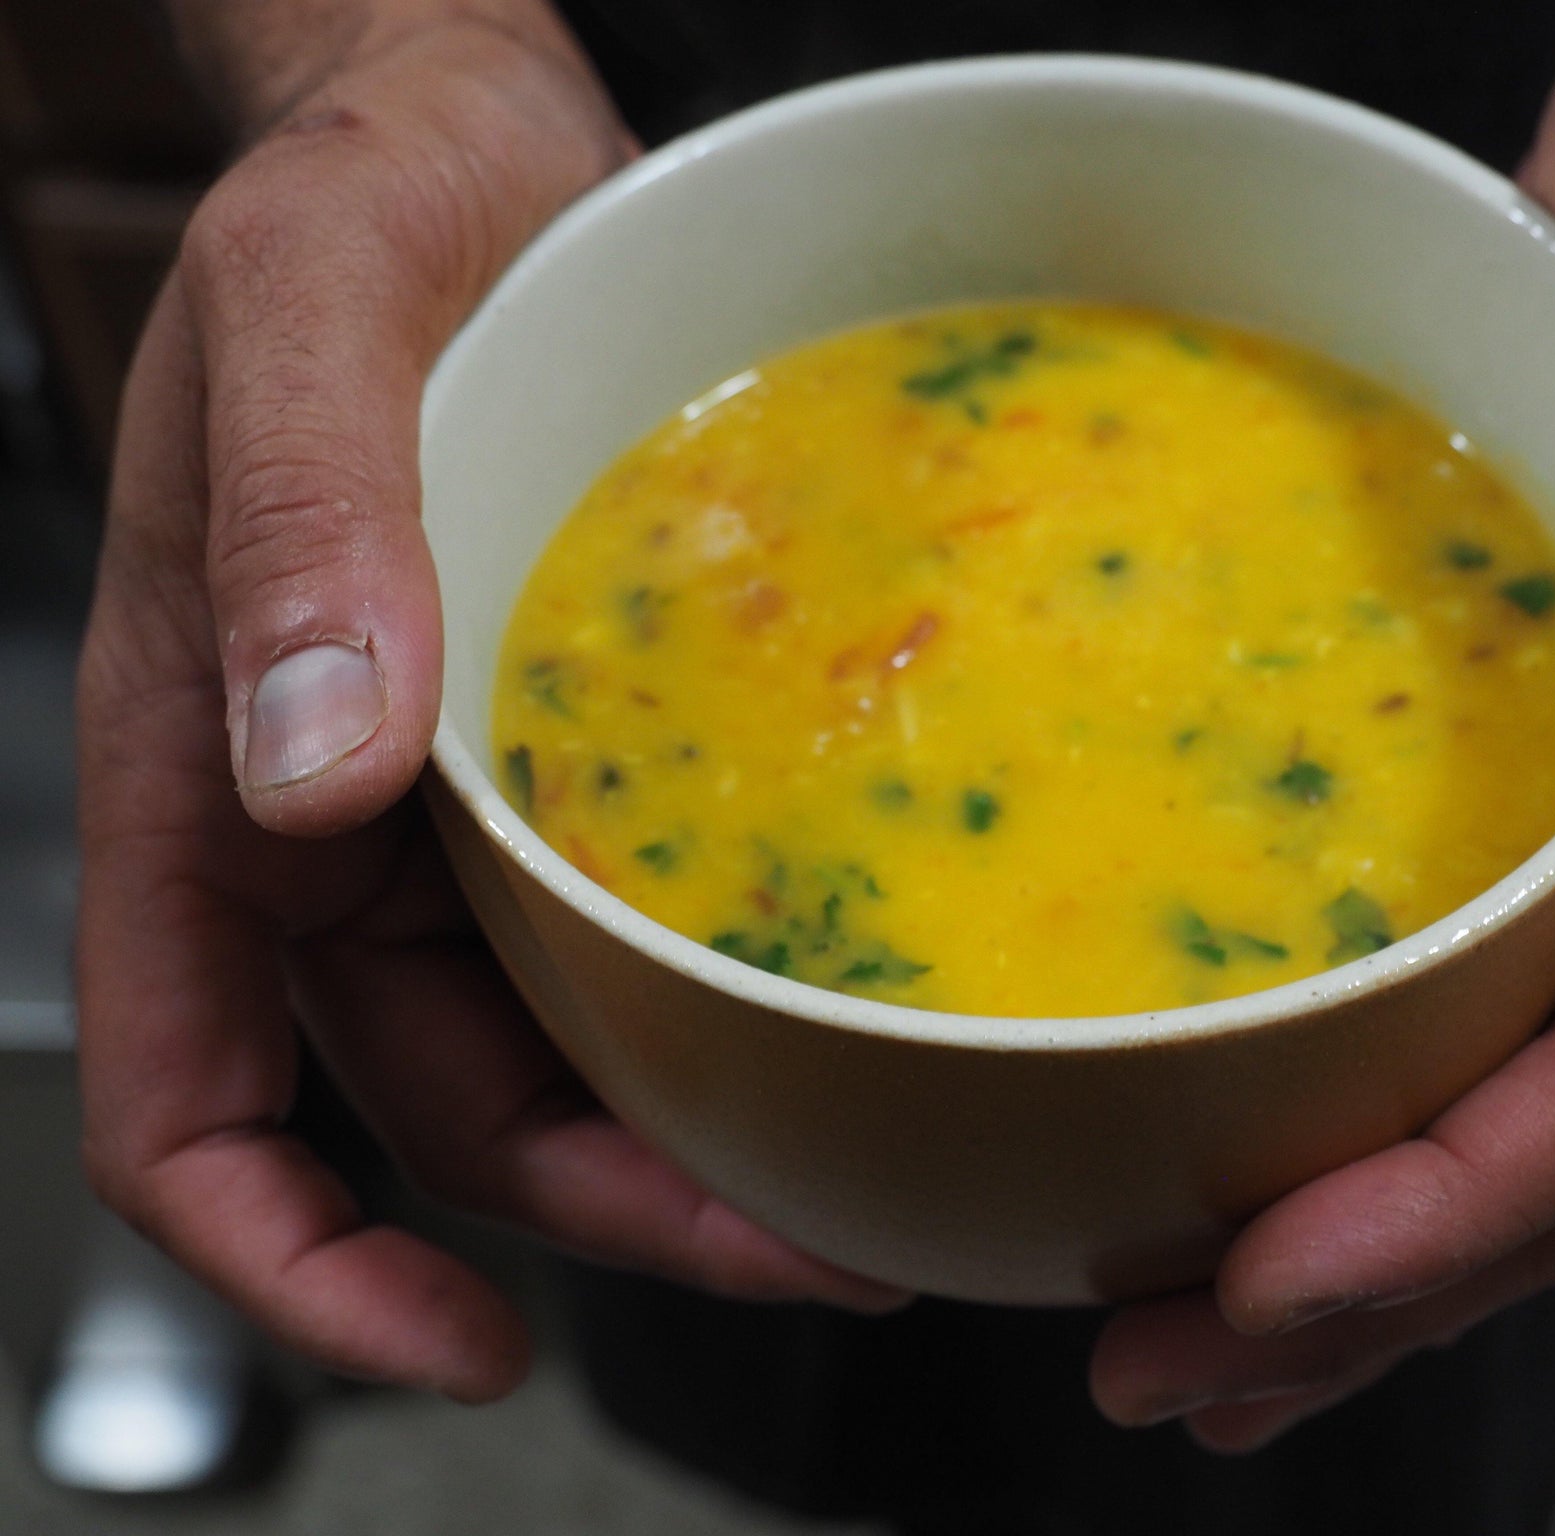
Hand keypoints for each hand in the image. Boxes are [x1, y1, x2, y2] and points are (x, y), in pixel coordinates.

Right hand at [75, 7, 904, 1404]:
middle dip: (611, 1217)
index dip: (295, 1267)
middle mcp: (334, 821)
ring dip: (696, 1135)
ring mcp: (465, 798)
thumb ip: (300, 534)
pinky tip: (847, 1005)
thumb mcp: (310, 320)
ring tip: (866, 1175)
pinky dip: (722, 995)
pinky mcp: (579, 744)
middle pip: (449, 1110)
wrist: (475, 137)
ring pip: (564, 1042)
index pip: (192, 1103)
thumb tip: (310, 770)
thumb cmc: (359, 204)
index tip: (451, 1349)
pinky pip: (640, 917)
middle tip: (810, 1255)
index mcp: (206, 769)